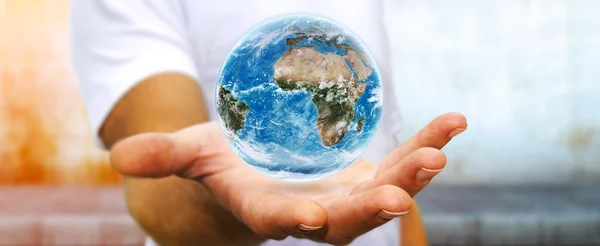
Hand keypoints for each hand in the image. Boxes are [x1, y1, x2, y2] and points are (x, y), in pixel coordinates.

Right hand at [110, 112, 466, 244]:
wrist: (265, 175)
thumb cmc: (224, 164)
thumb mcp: (193, 154)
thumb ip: (164, 157)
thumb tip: (117, 156)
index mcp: (269, 209)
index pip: (280, 221)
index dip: (294, 222)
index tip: (313, 220)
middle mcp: (315, 213)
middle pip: (347, 218)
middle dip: (373, 207)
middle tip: (402, 197)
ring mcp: (348, 196)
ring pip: (386, 189)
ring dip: (414, 173)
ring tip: (441, 148)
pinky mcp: (370, 175)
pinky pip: (403, 161)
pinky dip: (428, 143)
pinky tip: (453, 124)